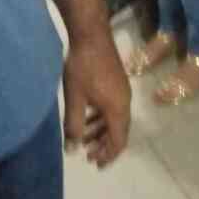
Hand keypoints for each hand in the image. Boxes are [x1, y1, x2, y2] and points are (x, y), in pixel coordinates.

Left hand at [62, 31, 130, 167]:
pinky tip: (88, 115)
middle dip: (104, 145)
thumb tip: (73, 150)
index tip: (94, 164)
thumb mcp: (75, 98)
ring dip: (101, 130)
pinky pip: (112, 106)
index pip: (118, 141)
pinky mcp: (117, 79)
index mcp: (118, 108)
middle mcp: (125, 101)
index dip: (107, 155)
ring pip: (115, 118)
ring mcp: (122, 89)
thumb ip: (74, 126)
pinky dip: (101, 116)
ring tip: (84, 137)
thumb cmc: (82, 67)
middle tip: (88, 155)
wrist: (91, 33)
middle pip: (119, 131)